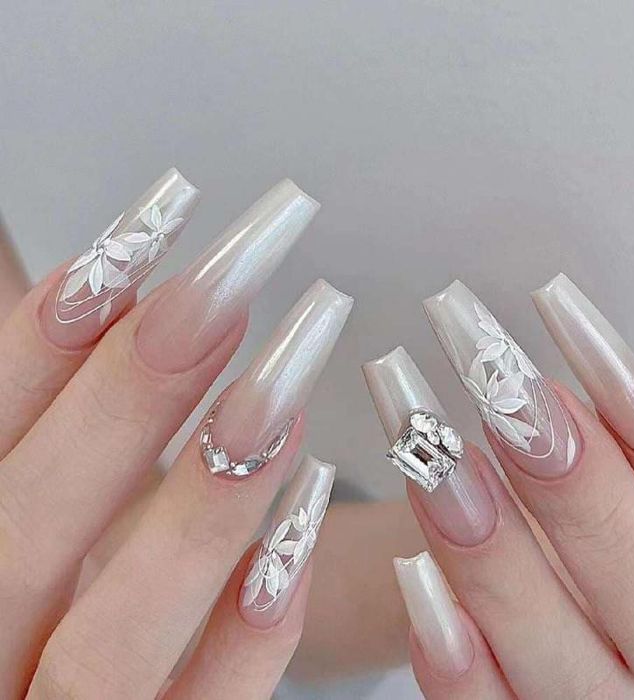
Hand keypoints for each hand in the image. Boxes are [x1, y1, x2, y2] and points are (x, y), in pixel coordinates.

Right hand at [0, 171, 351, 698]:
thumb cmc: (30, 597)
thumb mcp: (18, 503)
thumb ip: (48, 422)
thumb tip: (99, 284)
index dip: (53, 331)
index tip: (151, 227)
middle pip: (33, 524)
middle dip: (137, 387)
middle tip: (236, 280)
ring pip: (117, 634)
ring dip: (207, 503)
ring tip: (285, 388)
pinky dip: (252, 628)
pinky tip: (304, 521)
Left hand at [365, 278, 633, 698]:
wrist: (581, 607)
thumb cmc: (617, 520)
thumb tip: (625, 386)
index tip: (574, 333)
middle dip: (572, 484)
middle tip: (497, 387)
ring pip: (563, 662)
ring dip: (495, 556)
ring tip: (434, 459)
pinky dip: (459, 662)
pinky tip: (414, 577)